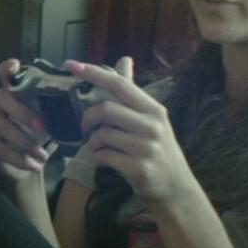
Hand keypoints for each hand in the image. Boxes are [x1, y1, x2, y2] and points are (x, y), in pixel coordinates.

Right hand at [0, 58, 56, 187]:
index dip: (8, 68)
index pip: (7, 74)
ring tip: (42, 155)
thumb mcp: (52, 122)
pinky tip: (34, 166)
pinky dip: (17, 158)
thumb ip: (59, 110)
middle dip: (24, 113)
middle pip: (2, 97)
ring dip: (23, 140)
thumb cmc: (40, 138)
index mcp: (15, 93)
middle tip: (44, 128)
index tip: (14, 66)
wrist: (30, 165)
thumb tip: (80, 100)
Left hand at [66, 58, 196, 205]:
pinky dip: (99, 157)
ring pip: (102, 135)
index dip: (94, 73)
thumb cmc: (158, 150)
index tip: (72, 65)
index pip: (120, 84)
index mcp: (153, 109)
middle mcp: (152, 125)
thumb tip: (125, 59)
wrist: (176, 188)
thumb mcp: (151, 119)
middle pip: (106, 109)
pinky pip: (105, 156)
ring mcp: (146, 147)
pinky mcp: (138, 168)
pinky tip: (107, 159)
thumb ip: (133, 92)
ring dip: (94, 142)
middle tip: (85, 127)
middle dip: (88, 118)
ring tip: (100, 147)